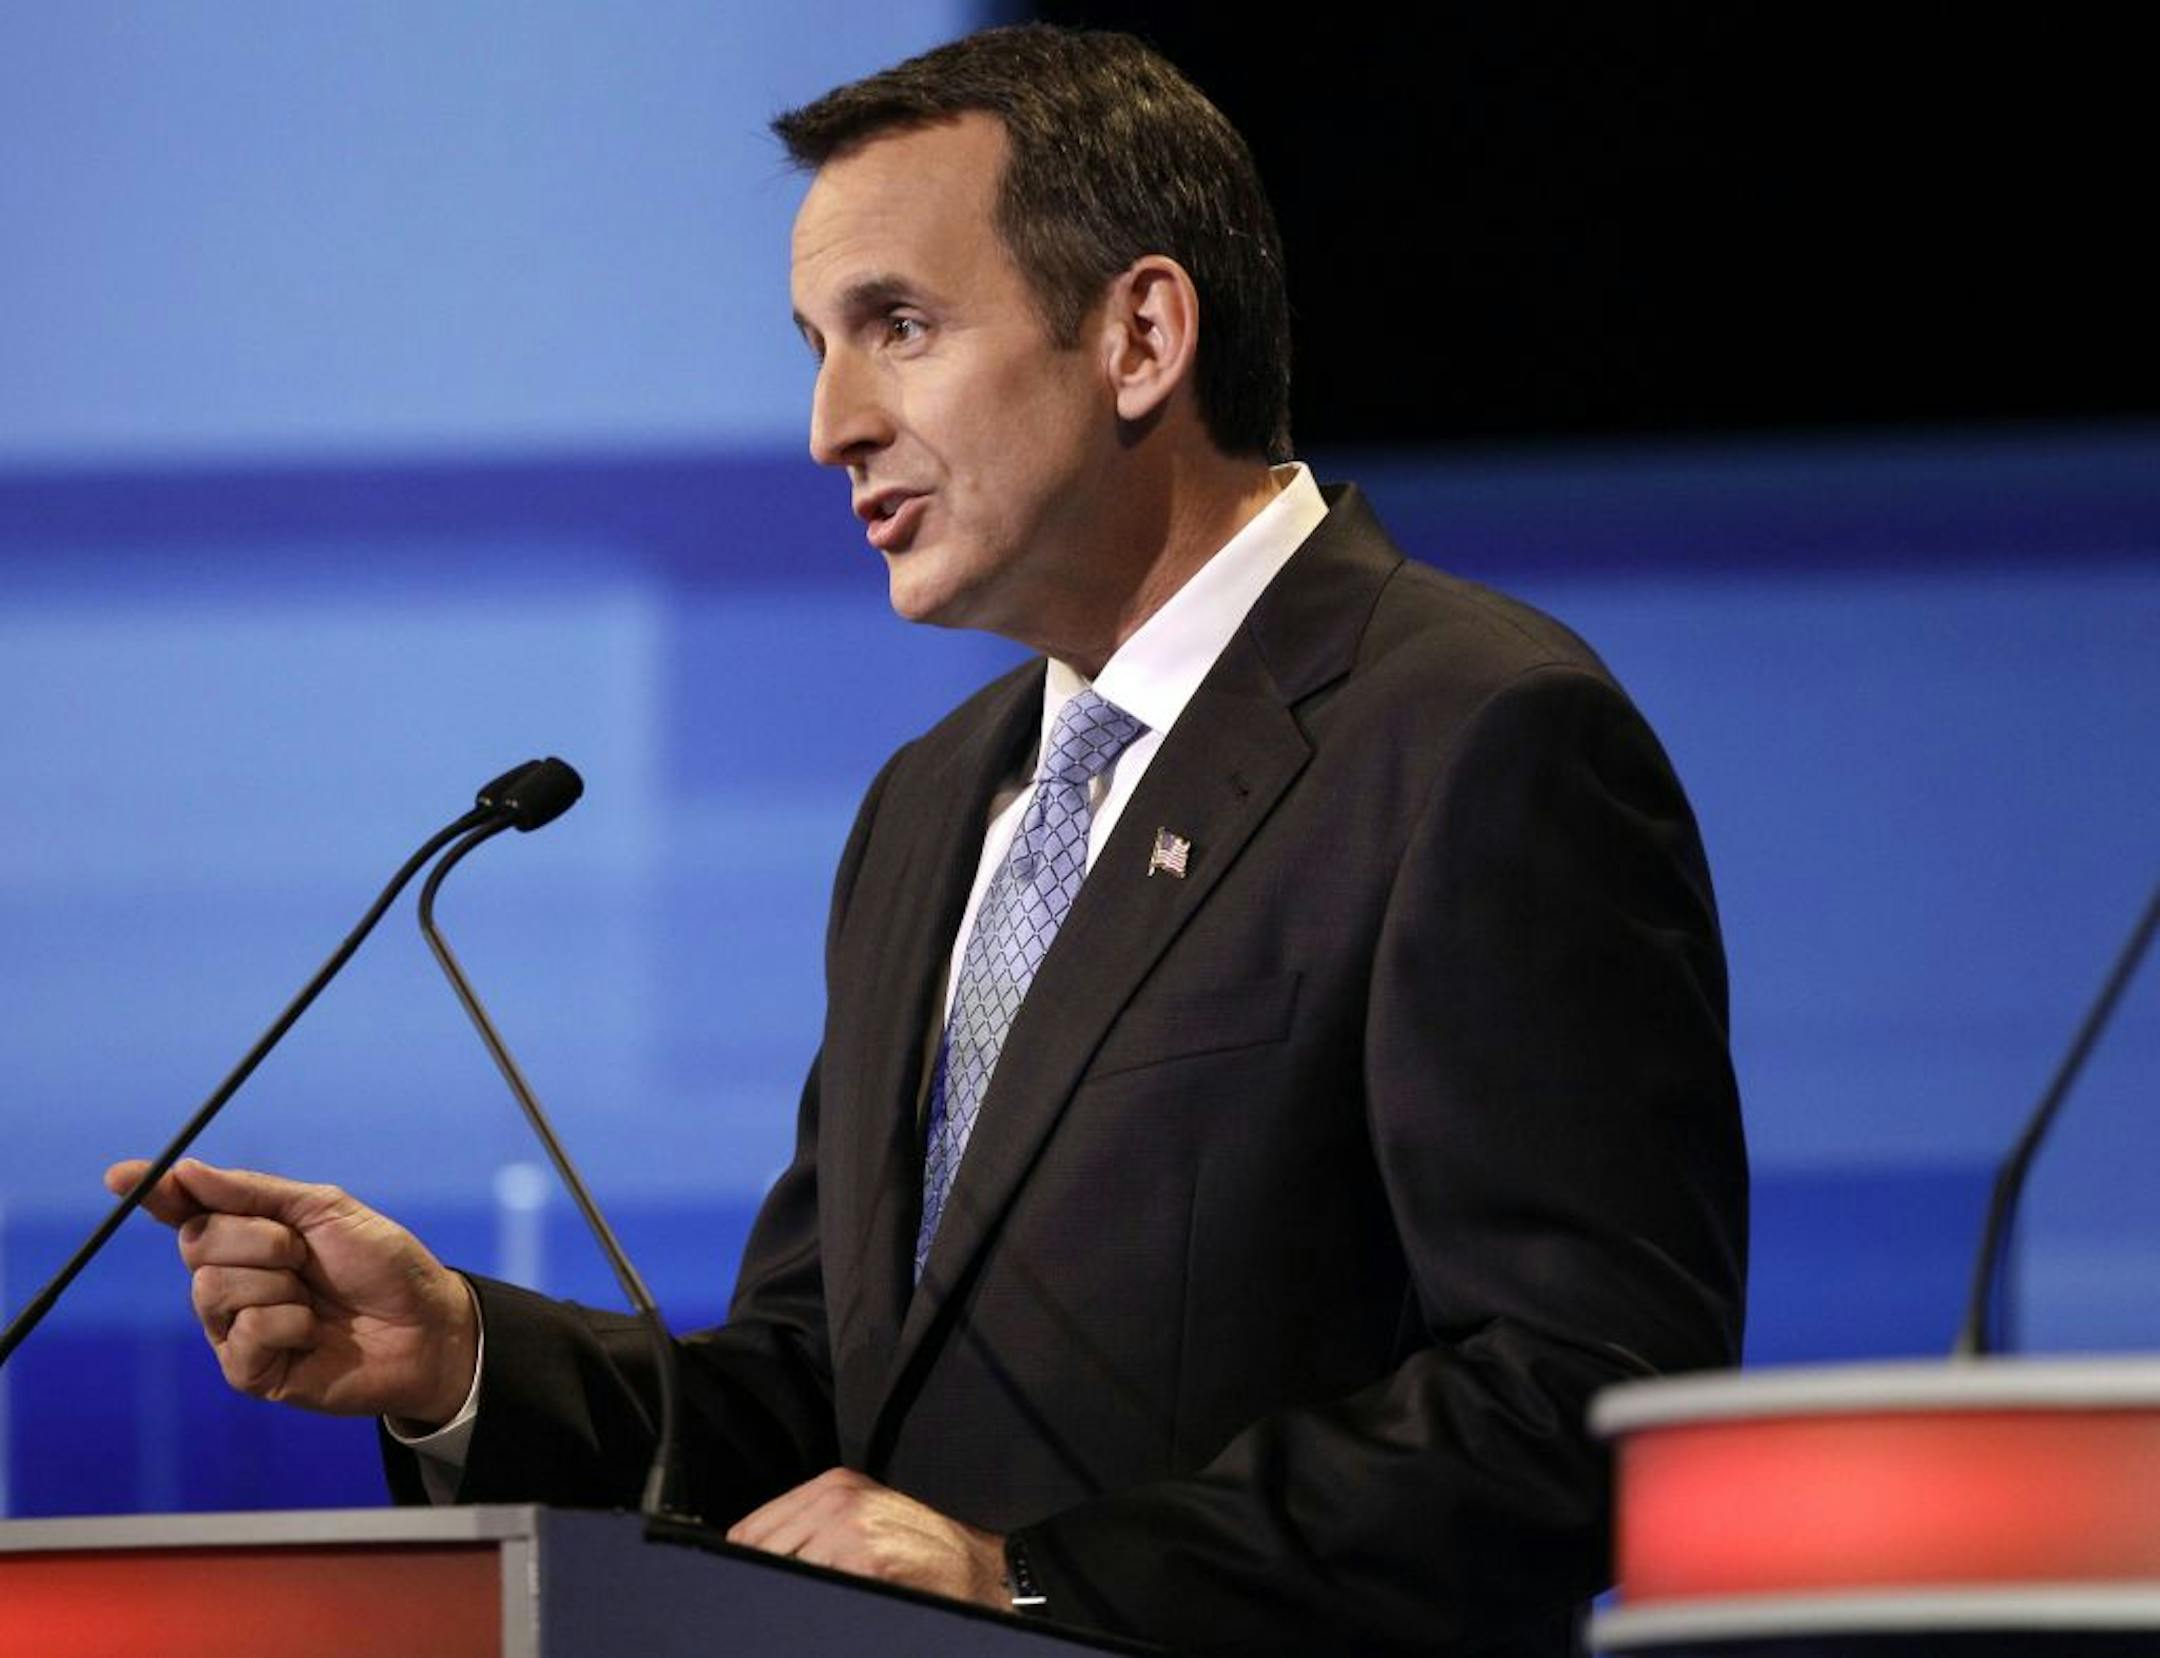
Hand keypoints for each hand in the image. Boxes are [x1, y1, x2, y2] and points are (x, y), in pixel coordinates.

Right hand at [104, 1157, 476, 1425]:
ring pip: (212, 1288)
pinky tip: (313, 1333)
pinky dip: (288, 1324)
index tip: (123, 1176)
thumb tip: (185, 1170)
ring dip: (277, 1282)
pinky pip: (244, 1333)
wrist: (426, 1322)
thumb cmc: (383, 1264)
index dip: (155, 1192)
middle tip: (303, 1251)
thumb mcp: (326, 1210)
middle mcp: (232, 1280)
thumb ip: (255, 1192)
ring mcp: (235, 1328)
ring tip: (314, 1296)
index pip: (186, 1211)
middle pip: (195, 1243)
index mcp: (249, 1235)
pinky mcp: (249, 1371)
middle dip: (257, 1238)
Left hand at [727, 1468, 1007, 1607]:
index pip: (751, 1530)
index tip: (747, 1580)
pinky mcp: (865, 1564)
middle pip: (758, 1552)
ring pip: (780, 1573)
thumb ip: (809, 1527)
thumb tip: (752, 1556)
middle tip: (777, 1597)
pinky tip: (827, 1606)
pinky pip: (809, 1590)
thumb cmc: (918, 1544)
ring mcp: (850, 1533)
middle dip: (763, 1579)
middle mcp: (836, 1502)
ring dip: (784, 1594)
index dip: (746, 1561)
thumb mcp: (859, 1517)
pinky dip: (805, 1605)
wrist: (973, 1561)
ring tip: (804, 1602)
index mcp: (832, 1486)